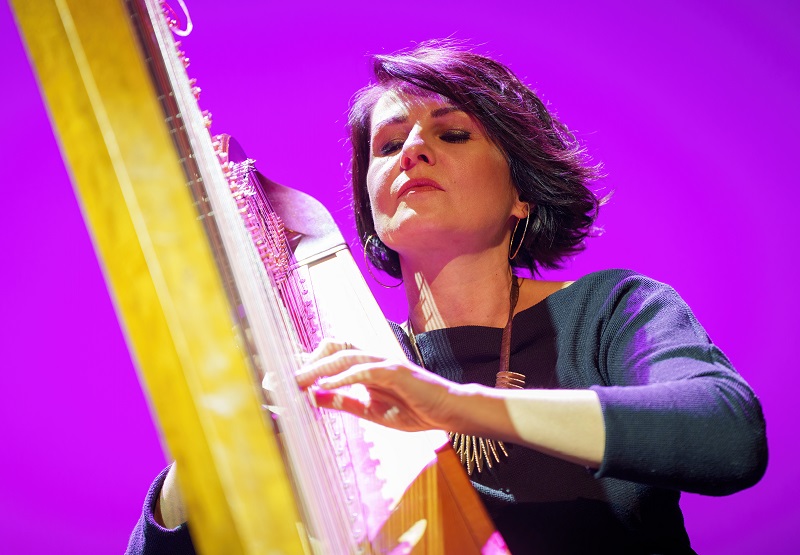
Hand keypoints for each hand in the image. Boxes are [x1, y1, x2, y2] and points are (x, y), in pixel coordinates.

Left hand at [296, 338, 456, 431]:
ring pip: (345, 355)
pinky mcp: (396, 371)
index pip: (329, 356)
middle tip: (284, 380)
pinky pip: (365, 370)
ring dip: (319, 368)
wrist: (446, 412)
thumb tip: (314, 397)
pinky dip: (345, 377)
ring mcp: (383, 362)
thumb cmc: (413, 410)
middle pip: (332, 346)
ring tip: (298, 381)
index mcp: (364, 367)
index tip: (279, 376)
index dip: (304, 363)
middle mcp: (371, 358)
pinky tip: (329, 385)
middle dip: (307, 360)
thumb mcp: (370, 411)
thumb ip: (344, 401)